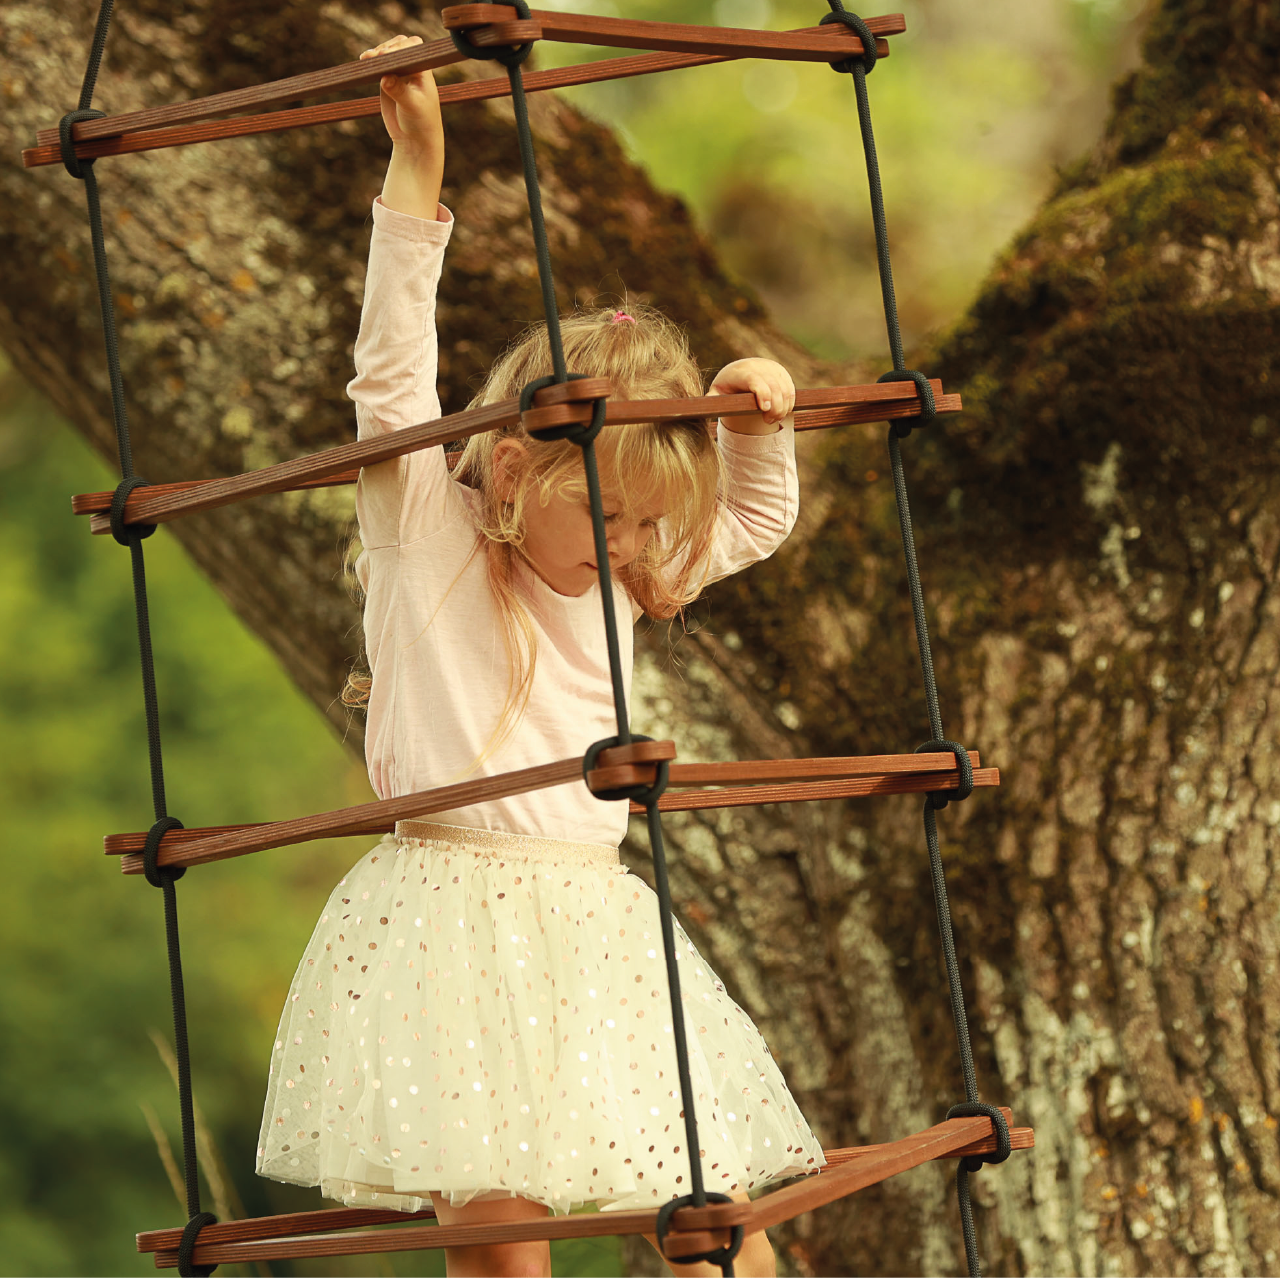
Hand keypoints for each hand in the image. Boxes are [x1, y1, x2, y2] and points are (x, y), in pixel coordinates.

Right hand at [360, 35, 441, 152]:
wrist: (414, 140)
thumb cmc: (421, 123)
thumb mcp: (412, 107)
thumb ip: (399, 91)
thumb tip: (385, 78)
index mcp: (423, 71)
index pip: (412, 48)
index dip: (399, 48)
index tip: (385, 55)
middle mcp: (412, 68)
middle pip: (398, 46)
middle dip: (386, 48)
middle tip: (374, 56)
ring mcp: (399, 73)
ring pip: (386, 54)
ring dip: (376, 54)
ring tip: (365, 58)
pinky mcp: (387, 81)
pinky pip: (377, 66)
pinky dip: (370, 63)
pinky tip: (362, 63)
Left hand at [710, 358, 795, 433]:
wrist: (740, 370)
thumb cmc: (726, 386)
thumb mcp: (716, 392)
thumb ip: (712, 400)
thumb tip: (704, 409)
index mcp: (741, 371)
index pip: (755, 379)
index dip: (762, 393)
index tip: (764, 409)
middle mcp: (759, 366)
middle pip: (773, 387)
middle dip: (774, 407)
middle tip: (768, 421)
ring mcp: (772, 368)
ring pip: (785, 389)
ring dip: (783, 408)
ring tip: (774, 419)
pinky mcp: (782, 372)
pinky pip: (790, 389)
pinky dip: (788, 403)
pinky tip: (781, 412)